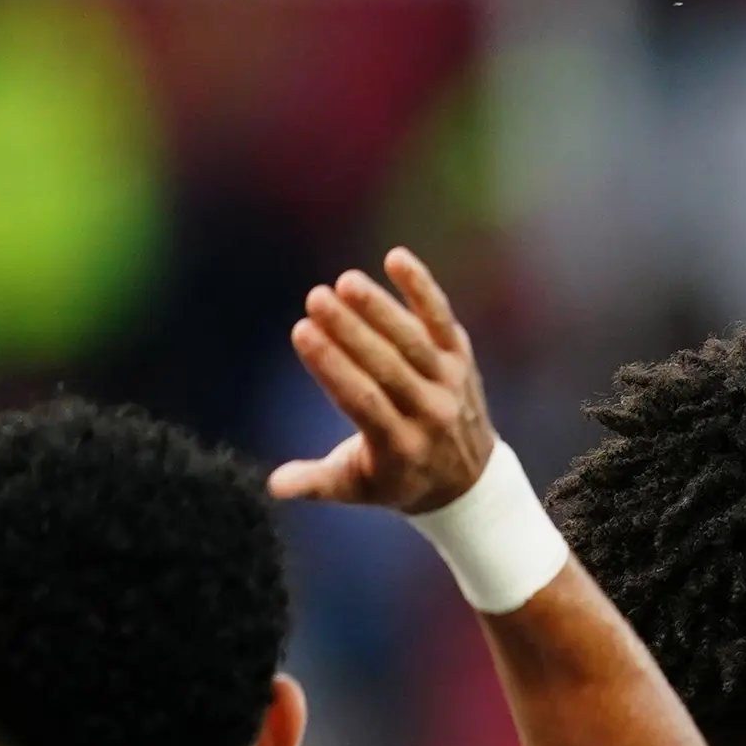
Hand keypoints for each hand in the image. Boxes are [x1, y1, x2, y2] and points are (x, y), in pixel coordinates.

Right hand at [270, 246, 497, 514]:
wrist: (470, 482)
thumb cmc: (397, 480)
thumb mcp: (357, 488)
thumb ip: (316, 483)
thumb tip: (274, 486)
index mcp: (399, 446)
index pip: (363, 400)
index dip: (332, 366)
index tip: (301, 332)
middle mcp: (431, 414)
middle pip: (389, 366)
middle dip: (351, 331)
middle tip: (316, 298)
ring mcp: (450, 384)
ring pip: (415, 342)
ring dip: (381, 309)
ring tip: (346, 282)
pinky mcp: (461, 359)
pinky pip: (443, 321)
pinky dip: (423, 290)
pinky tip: (396, 257)